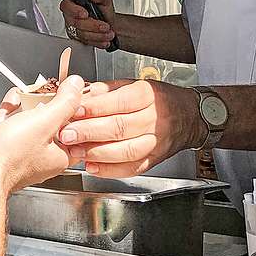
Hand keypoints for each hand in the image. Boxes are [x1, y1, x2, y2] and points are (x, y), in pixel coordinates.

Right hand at [0, 77, 87, 193]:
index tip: (65, 91)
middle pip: (51, 119)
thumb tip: (77, 86)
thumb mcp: (44, 122)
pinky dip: (8, 111)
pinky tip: (7, 108)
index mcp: (60, 155)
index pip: (76, 127)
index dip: (71, 107)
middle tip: (40, 93)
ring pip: (30, 118)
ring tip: (20, 99)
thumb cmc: (9, 158)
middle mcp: (42, 154)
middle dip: (43, 102)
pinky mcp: (5, 143)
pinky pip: (11, 122)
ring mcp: (22, 148)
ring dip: (24, 104)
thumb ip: (64, 103)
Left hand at [58, 79, 203, 177]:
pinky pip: (132, 168)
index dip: (94, 108)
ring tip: (76, 151)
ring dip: (97, 153)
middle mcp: (153, 120)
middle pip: (119, 127)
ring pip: (125, 151)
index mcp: (147, 96)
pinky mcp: (154, 160)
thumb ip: (106, 90)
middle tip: (67, 134)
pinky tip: (92, 166)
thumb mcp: (134, 85)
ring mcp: (155, 142)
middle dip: (89, 132)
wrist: (188, 117)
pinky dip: (110, 170)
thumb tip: (80, 93)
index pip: (119, 102)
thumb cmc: (158, 99)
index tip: (73, 111)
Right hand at [60, 0, 116, 48]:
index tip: (85, 14)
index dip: (74, 10)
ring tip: (109, 33)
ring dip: (97, 35)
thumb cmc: (104, 11)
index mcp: (74, 3)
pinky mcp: (78, 39)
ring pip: (81, 34)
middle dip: (92, 25)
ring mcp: (73, 29)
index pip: (66, 5)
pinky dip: (97, 42)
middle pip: (75, 22)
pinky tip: (105, 40)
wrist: (110, 24)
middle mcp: (71, 16)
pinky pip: (85, 42)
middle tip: (105, 26)